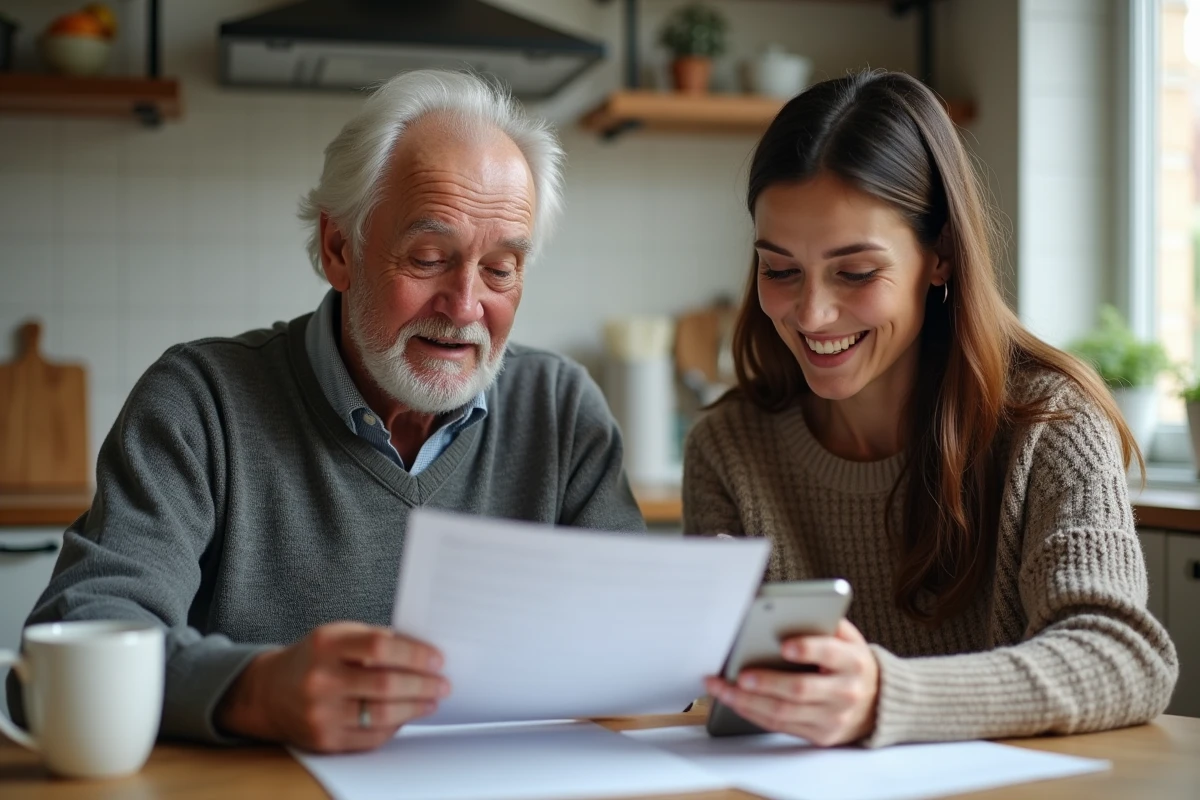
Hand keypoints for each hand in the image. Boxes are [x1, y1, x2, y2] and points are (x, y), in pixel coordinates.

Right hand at [216, 622, 449, 752]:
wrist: (269, 692)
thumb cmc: (315, 658)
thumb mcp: (338, 636)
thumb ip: (375, 641)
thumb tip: (425, 654)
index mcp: (326, 645)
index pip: (379, 647)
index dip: (414, 654)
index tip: (437, 659)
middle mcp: (320, 680)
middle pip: (385, 684)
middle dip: (422, 684)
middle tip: (444, 683)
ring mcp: (320, 714)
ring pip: (382, 714)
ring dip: (415, 707)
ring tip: (433, 699)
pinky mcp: (324, 741)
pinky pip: (371, 736)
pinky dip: (395, 725)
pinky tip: (408, 715)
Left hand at [705, 619, 878, 745]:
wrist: (878, 703)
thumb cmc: (850, 662)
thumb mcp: (849, 638)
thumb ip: (824, 623)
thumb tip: (787, 610)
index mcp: (853, 662)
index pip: (830, 654)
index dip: (808, 649)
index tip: (784, 645)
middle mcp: (845, 692)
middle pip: (800, 689)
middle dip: (766, 682)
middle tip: (739, 675)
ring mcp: (832, 718)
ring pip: (784, 713)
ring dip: (748, 702)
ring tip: (721, 688)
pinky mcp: (819, 735)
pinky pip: (780, 727)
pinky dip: (753, 714)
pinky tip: (734, 701)